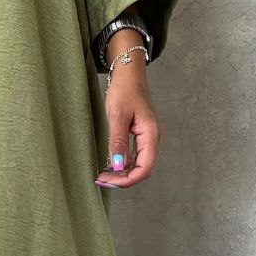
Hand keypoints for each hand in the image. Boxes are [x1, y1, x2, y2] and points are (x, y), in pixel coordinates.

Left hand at [94, 58, 161, 188]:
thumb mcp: (117, 115)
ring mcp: (149, 138)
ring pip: (139, 164)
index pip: (145, 168)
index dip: (127, 179)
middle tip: (101, 180)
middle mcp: (154, 139)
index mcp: (151, 135)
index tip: (108, 181)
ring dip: (123, 172)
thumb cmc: (124, 90)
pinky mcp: (142, 136)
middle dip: (123, 178)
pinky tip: (110, 165)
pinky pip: (136, 156)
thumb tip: (117, 166)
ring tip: (103, 175)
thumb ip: (118, 142)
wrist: (129, 74)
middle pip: (143, 169)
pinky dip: (124, 163)